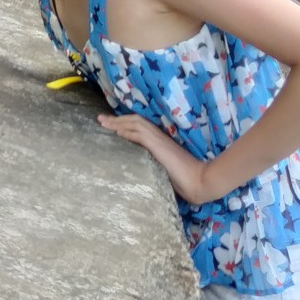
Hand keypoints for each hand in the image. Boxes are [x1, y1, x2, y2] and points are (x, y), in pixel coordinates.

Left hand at [96, 112, 217, 204]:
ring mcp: (159, 140)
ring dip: (118, 123)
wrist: (199, 180)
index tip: (108, 124)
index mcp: (159, 141)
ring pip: (136, 124)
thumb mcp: (161, 168)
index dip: (123, 123)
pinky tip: (117, 132)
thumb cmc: (183, 178)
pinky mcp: (159, 146)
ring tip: (104, 123)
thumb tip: (135, 166)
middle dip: (116, 120)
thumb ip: (149, 163)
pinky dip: (128, 132)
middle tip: (100, 119)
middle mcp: (158, 137)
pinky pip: (141, 135)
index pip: (138, 127)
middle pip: (134, 121)